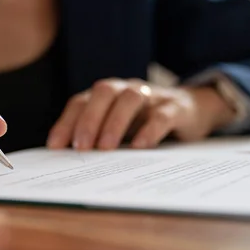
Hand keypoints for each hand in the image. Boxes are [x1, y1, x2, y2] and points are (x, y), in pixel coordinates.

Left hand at [47, 78, 235, 150]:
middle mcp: (126, 89)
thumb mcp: (120, 128)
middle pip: (103, 92)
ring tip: (105, 149)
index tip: (55, 147)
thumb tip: (69, 160)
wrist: (193, 108)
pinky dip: (149, 130)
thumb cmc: (146, 121)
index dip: (66, 122)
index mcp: (108, 95)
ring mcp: (151, 96)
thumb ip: (98, 137)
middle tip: (81, 147)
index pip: (81, 102)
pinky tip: (139, 147)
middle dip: (89, 119)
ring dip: (114, 122)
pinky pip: (161, 115)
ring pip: (130, 98)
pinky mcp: (175, 108)